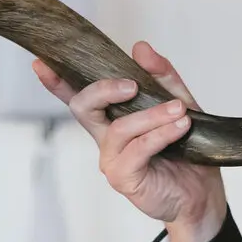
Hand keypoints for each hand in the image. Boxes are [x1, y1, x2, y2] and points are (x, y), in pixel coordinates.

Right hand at [34, 42, 229, 241]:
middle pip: (83, 107)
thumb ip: (162, 76)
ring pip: (119, 127)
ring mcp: (111, 159)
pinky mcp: (123, 177)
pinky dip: (161, 134)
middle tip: (132, 84)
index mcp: (111, 119)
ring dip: (152, 115)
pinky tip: (180, 127)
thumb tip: (140, 48)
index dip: (57, 82)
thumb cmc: (186, 150)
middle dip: (103, 89)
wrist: (200, 193)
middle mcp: (105, 138)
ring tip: (179, 110)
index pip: (78, 97)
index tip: (41, 62)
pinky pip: (139, 148)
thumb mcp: (180, 103)